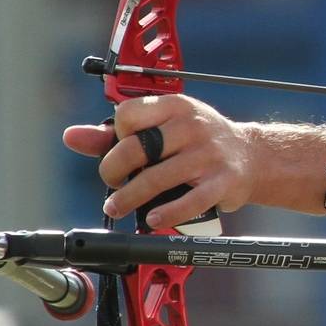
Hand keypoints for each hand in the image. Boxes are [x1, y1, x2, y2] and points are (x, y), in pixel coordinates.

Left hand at [61, 95, 255, 228]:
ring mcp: (208, 155)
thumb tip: (72, 136)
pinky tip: (152, 219)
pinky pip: (188, 202)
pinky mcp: (222, 182)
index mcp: (175, 105)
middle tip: (113, 181)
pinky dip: (166, 214)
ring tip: (117, 207)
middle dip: (113, 170)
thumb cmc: (199, 141)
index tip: (122, 147)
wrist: (254, 156)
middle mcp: (192, 126)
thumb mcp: (163, 126)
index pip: (128, 115)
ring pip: (155, 179)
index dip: (116, 135)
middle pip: (136, 149)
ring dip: (128, 198)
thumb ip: (115, 134)